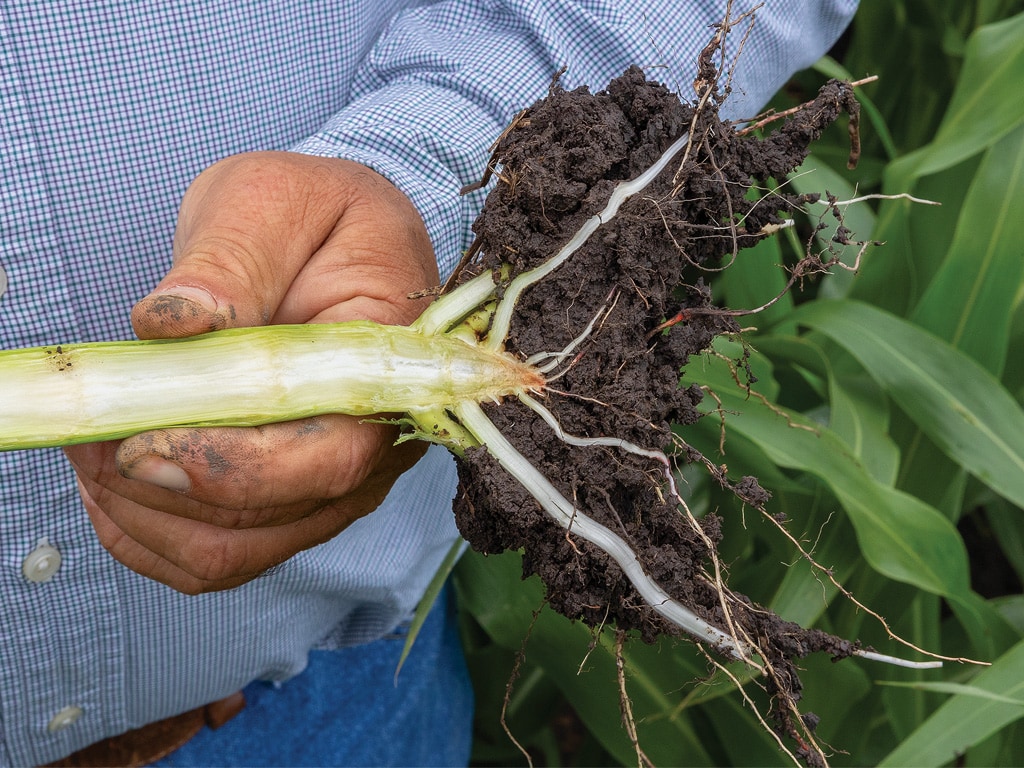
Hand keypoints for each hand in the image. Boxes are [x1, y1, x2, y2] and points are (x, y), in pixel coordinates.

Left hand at [64, 152, 438, 592]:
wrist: (351, 244)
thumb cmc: (321, 217)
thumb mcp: (276, 202)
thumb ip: (233, 258)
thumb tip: (173, 322)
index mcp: (389, 372)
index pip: (329, 457)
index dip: (232, 468)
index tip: (139, 444)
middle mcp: (375, 448)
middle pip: (266, 518)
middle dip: (159, 487)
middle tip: (84, 427)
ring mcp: (336, 485)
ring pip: (231, 551)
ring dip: (142, 513)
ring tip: (89, 443)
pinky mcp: (293, 501)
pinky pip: (219, 555)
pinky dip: (150, 532)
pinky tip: (113, 479)